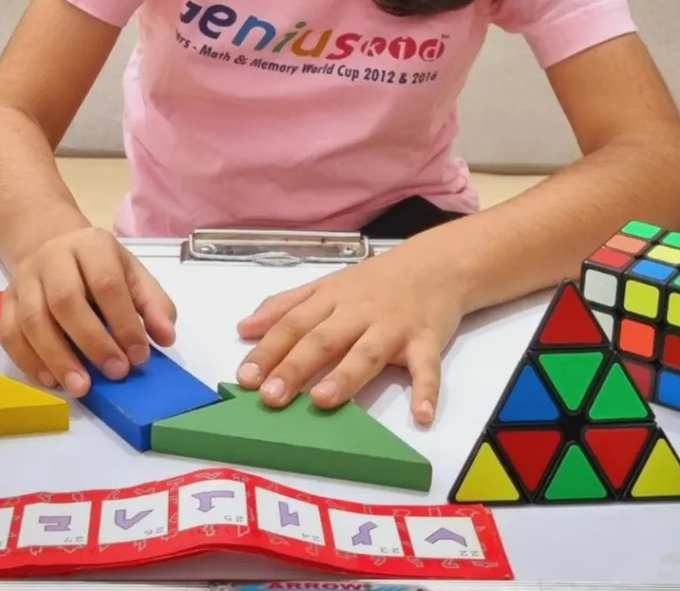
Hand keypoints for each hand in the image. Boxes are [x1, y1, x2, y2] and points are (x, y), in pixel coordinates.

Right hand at [0, 227, 176, 397]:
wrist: (53, 246)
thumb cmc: (100, 268)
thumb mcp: (132, 274)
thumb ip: (153, 304)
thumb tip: (165, 337)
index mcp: (91, 245)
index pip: (106, 283)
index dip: (123, 322)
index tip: (138, 357)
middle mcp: (53, 257)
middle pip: (66, 301)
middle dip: (92, 342)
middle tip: (115, 373)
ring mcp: (25, 278)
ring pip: (32, 319)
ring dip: (57, 358)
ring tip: (82, 387)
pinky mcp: (5, 300)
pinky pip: (9, 333)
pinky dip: (28, 360)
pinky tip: (51, 380)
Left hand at [234, 234, 463, 425]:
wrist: (435, 264)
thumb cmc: (375, 282)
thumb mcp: (327, 286)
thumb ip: (286, 306)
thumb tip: (244, 329)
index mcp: (331, 299)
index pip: (294, 324)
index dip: (269, 349)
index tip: (245, 376)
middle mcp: (358, 313)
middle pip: (323, 339)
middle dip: (295, 367)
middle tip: (270, 396)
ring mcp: (393, 327)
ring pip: (368, 352)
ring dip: (347, 376)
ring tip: (324, 400)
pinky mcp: (427, 340)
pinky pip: (427, 367)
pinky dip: (426, 391)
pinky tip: (421, 415)